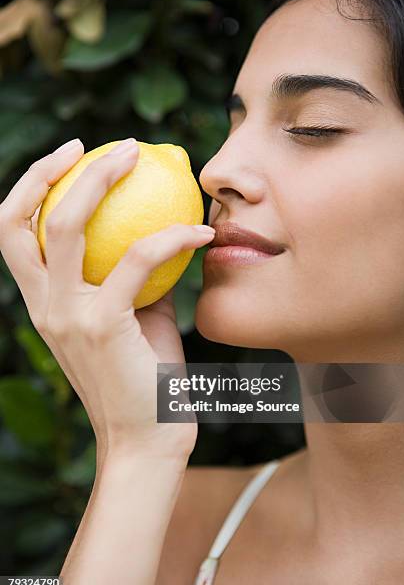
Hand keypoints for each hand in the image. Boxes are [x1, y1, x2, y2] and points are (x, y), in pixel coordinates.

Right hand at [0, 138, 214, 461]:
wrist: (147, 438)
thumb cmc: (144, 375)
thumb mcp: (133, 317)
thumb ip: (135, 275)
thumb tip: (162, 230)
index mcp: (44, 303)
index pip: (14, 234)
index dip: (31, 188)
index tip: (71, 157)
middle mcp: (43, 306)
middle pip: (19, 221)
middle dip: (49, 169)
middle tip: (103, 145)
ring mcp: (67, 315)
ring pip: (66, 226)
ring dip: (102, 179)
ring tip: (141, 155)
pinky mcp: (102, 327)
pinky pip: (136, 260)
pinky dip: (172, 236)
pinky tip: (203, 230)